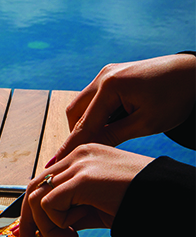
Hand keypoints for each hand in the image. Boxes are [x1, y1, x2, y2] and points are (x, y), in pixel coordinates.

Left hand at [19, 144, 152, 236]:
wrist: (168, 197)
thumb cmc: (139, 202)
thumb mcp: (99, 204)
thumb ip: (74, 207)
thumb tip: (48, 223)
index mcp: (81, 158)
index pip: (43, 181)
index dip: (32, 209)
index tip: (29, 233)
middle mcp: (77, 156)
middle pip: (34, 187)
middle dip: (27, 220)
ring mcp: (79, 164)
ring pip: (37, 196)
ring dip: (47, 225)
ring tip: (71, 235)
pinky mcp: (83, 179)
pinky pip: (50, 204)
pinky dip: (57, 224)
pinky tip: (77, 231)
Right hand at [52, 54, 194, 163]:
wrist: (194, 73)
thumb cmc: (175, 97)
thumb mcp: (146, 123)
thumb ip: (114, 135)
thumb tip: (89, 150)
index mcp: (111, 86)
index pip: (84, 123)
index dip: (70, 145)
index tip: (55, 162)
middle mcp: (103, 76)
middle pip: (75, 111)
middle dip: (78, 132)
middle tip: (85, 152)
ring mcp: (106, 73)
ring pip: (83, 103)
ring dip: (87, 122)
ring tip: (103, 138)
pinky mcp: (112, 74)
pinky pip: (94, 97)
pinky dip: (97, 113)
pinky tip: (110, 124)